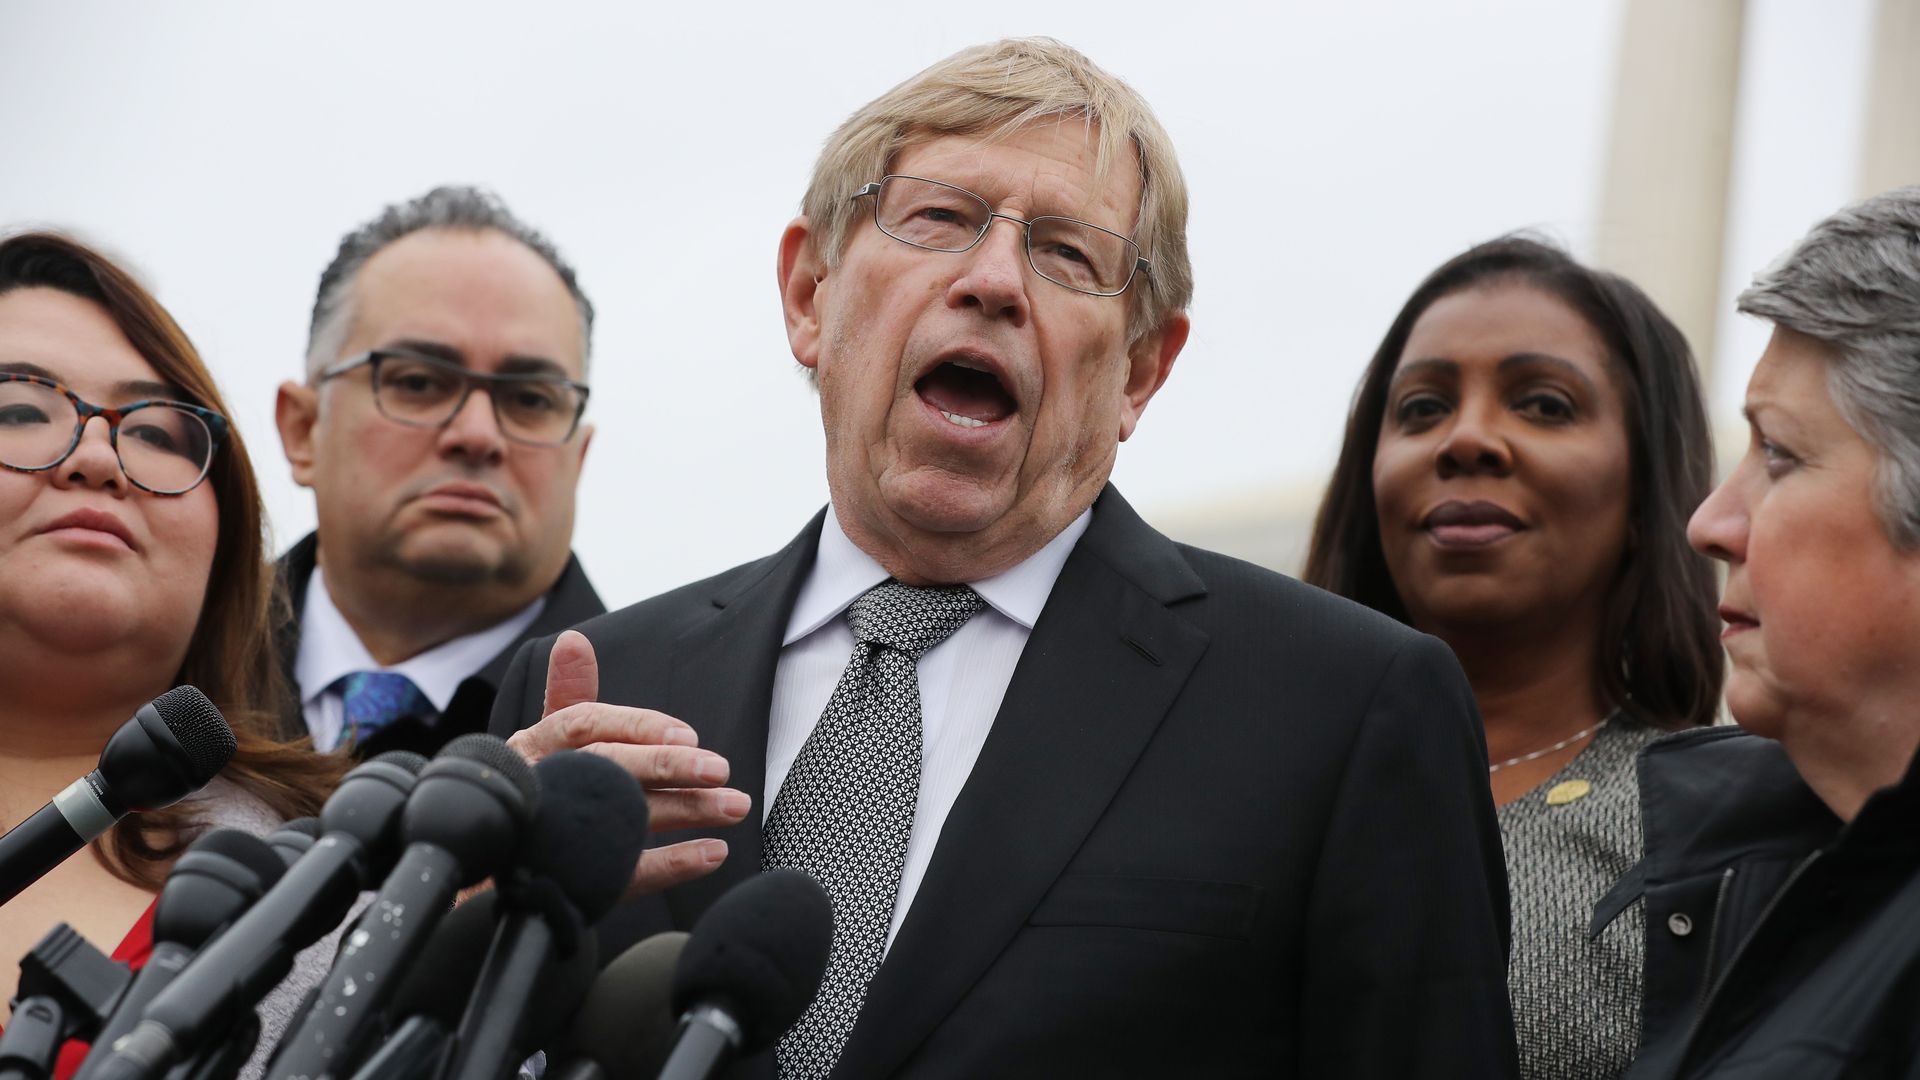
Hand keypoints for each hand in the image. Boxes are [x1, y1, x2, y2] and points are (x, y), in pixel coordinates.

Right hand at [506, 629, 751, 896]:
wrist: (497, 866)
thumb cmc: (534, 790)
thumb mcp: (546, 739)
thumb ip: (567, 692)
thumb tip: (575, 640)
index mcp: (535, 747)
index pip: (583, 724)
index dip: (636, 726)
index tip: (687, 734)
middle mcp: (541, 785)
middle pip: (605, 768)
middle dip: (666, 766)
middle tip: (720, 769)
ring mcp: (552, 835)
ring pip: (623, 818)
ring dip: (685, 811)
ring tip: (734, 806)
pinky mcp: (572, 880)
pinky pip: (626, 875)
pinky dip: (673, 865)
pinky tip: (713, 853)